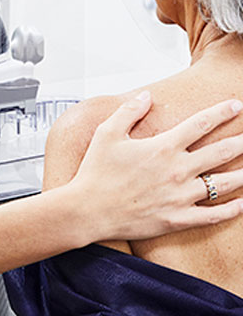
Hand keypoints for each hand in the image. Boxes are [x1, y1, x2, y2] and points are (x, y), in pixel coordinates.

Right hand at [73, 92, 242, 239]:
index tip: (236, 105)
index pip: (201, 124)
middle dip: (242, 141)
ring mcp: (180, 197)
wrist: (88, 211)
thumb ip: (129, 111)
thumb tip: (147, 96)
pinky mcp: (177, 219)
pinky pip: (212, 216)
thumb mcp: (107, 133)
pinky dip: (231, 210)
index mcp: (163, 147)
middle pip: (221, 152)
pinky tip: (241, 204)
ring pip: (224, 184)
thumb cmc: (94, 172)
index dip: (222, 112)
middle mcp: (177, 171)